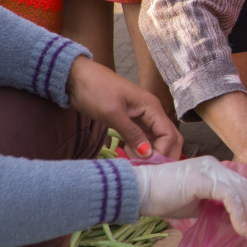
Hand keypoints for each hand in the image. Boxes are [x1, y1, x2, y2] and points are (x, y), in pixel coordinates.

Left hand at [66, 56, 181, 159]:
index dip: (163, 152)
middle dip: (164, 155)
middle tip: (151, 170)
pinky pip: (143, 138)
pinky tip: (131, 157)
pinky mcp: (131, 121)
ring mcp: (142, 117)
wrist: (77, 76)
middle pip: (169, 137)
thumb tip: (147, 154)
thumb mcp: (112, 113)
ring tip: (138, 166)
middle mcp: (151, 112)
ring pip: (156, 140)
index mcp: (151, 107)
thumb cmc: (95, 89)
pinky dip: (140, 149)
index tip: (150, 166)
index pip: (169, 134)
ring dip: (151, 154)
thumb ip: (132, 134)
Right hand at [134, 157, 246, 244]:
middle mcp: (217, 166)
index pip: (244, 189)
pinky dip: (239, 214)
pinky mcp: (204, 178)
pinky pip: (230, 197)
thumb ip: (216, 209)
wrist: (137, 192)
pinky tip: (241, 231)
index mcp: (216, 171)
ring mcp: (211, 170)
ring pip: (243, 194)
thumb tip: (235, 223)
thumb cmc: (162, 200)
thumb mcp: (197, 207)